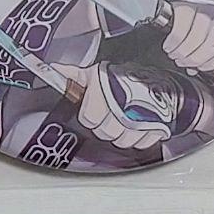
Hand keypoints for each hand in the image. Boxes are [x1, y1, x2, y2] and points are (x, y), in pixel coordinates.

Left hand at [54, 61, 170, 151]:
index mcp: (104, 91)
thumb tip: (53, 70)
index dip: (90, 117)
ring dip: (122, 135)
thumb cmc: (125, 72)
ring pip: (124, 141)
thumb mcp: (96, 71)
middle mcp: (123, 106)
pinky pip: (144, 143)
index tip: (94, 113)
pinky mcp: (159, 125)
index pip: (89, 119)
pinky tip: (139, 128)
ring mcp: (142, 117)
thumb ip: (73, 75)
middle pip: (107, 133)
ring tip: (124, 124)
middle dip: (105, 127)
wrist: (159, 71)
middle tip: (110, 118)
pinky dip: (141, 139)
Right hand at [139, 0, 213, 72]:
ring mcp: (203, 4)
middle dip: (195, 59)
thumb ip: (207, 40)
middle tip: (183, 61)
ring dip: (183, 52)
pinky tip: (169, 45)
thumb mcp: (207, 18)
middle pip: (212, 44)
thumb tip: (196, 66)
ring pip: (196, 38)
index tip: (201, 67)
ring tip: (174, 54)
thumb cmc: (190, 1)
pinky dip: (174, 41)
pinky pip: (180, 28)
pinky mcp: (185, 1)